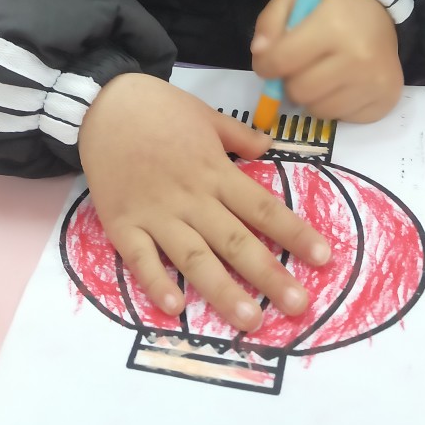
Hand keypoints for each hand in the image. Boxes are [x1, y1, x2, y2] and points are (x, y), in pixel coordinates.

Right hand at [78, 73, 330, 331]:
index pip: (262, 207)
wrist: (101, 104)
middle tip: (299, 305)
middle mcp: (191, 197)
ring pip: (194, 258)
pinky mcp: (122, 223)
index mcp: (214, 171)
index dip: (294, 233)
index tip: (324, 257)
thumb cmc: (157, 108)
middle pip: (235, 241)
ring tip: (251, 320)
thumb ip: (238, 136)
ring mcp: (155, 213)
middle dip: (270, 276)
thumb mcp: (205, 114)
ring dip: (223, 291)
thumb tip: (270, 148)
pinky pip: (140, 259)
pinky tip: (176, 308)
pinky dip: (156, 283)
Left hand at [251, 0, 402, 122]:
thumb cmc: (333, 10)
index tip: (268, 64)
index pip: (281, 60)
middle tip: (299, 69)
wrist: (381, 20)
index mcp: (333, 25)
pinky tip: (341, 85)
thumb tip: (259, 53)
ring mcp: (374, 82)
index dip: (265, 65)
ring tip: (321, 75)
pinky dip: (333, 106)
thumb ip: (269, 21)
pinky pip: (341, 119)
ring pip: (318, 110)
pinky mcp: (384, 102)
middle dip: (290, 82)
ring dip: (311, 96)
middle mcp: (357, 56)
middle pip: (299, 91)